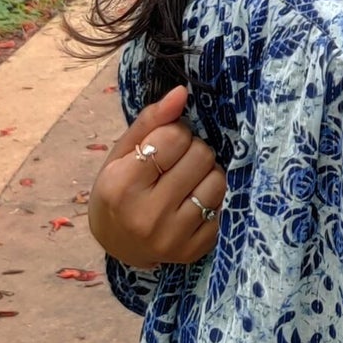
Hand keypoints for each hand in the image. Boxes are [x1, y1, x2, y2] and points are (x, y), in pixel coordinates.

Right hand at [87, 85, 227, 268]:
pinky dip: (211, 199)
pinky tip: (192, 203)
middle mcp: (147, 215)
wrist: (118, 243)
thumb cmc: (118, 190)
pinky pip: (223, 208)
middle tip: (177, 162)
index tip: (164, 144)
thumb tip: (181, 92)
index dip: (174, 133)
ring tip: (187, 181)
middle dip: (192, 151)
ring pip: (217, 181)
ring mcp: (173, 237)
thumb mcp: (122, 153)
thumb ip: (151, 120)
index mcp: (121, 185)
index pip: (174, 137)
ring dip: (206, 174)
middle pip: (201, 156)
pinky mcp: (195, 250)